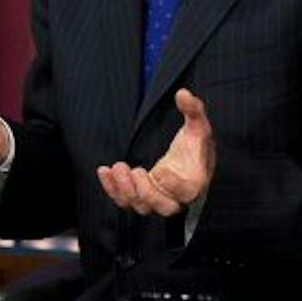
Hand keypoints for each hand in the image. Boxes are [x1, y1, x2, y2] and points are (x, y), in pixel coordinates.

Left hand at [97, 87, 215, 216]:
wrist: (189, 164)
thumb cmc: (195, 147)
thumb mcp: (198, 126)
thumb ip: (193, 110)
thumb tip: (183, 93)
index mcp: (194, 183)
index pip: (186, 191)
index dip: (172, 184)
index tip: (161, 171)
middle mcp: (176, 198)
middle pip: (162, 207)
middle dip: (145, 191)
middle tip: (135, 170)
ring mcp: (157, 201)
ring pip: (140, 207)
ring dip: (124, 189)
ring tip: (117, 166)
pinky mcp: (140, 199)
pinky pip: (123, 201)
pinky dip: (111, 188)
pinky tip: (104, 171)